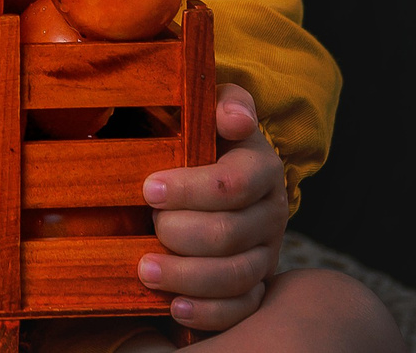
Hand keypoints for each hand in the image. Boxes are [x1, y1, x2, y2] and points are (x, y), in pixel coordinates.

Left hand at [136, 84, 285, 331]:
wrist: (216, 167)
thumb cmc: (204, 133)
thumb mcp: (213, 105)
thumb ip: (227, 102)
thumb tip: (236, 119)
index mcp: (261, 168)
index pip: (234, 184)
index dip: (190, 189)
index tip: (148, 188)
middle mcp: (269, 214)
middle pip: (231, 233)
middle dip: (182, 233)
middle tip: (148, 224)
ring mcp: (264, 253)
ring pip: (237, 276)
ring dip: (188, 277)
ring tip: (145, 269)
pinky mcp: (253, 284)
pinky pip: (240, 308)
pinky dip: (209, 313)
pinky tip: (175, 308)